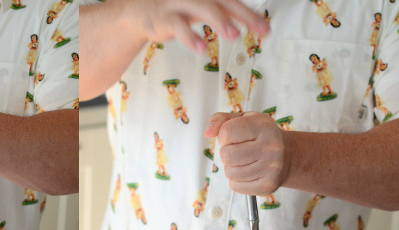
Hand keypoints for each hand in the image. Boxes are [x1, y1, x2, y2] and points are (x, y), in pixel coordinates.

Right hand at [124, 0, 269, 52]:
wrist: (140, 10)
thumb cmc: (176, 8)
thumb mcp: (202, 7)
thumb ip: (225, 12)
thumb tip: (253, 21)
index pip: (232, 0)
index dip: (249, 13)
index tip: (264, 29)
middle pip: (222, 1)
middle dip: (242, 15)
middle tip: (259, 29)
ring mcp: (178, 3)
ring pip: (201, 7)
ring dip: (219, 21)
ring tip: (234, 35)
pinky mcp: (164, 18)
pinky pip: (178, 26)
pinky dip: (190, 37)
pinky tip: (201, 48)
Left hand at [205, 112, 289, 195]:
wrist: (287, 155)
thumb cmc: (259, 135)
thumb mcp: (243, 120)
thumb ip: (221, 120)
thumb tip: (208, 132)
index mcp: (263, 125)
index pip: (226, 132)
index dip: (223, 136)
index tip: (232, 137)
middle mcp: (270, 146)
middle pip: (226, 155)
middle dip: (226, 153)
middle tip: (238, 151)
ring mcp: (271, 167)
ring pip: (230, 173)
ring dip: (232, 168)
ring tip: (244, 161)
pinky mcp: (268, 185)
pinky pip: (236, 186)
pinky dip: (237, 181)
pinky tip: (249, 172)